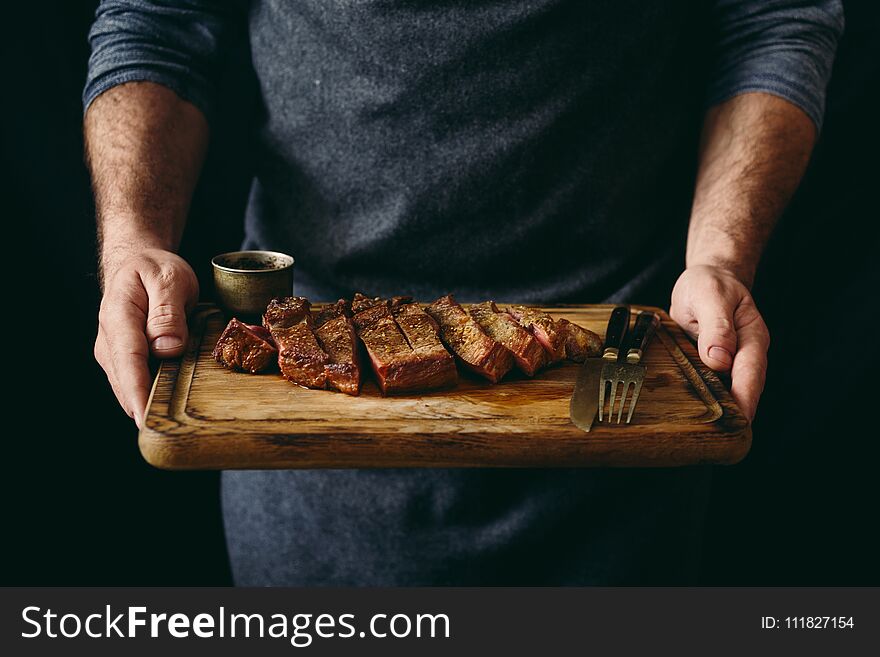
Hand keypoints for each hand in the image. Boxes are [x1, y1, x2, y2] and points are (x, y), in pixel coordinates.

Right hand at [95, 248, 198, 426]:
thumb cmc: (154, 269)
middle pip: (125, 381)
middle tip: (171, 431)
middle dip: (144, 407)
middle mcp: (109, 340)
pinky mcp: (123, 359)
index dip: (137, 392)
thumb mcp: (169, 279)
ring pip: (128, 386)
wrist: (137, 263)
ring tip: (173, 424)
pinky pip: (135, 382)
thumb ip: (167, 312)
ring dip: (148, 403)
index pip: (128, 360)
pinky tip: (167, 405)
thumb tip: (167, 348)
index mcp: (119, 317)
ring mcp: (113, 352)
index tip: (145, 418)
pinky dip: (149, 395)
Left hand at [670, 265, 768, 421]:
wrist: (707, 278)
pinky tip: (694, 415)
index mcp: (751, 336)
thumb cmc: (709, 284)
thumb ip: (716, 325)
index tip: (740, 420)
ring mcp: (730, 361)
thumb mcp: (709, 296)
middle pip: (744, 389)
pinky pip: (712, 385)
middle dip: (736, 414)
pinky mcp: (713, 365)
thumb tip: (720, 359)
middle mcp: (745, 353)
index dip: (746, 399)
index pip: (751, 373)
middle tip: (722, 438)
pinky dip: (706, 399)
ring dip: (721, 410)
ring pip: (728, 390)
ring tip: (709, 435)